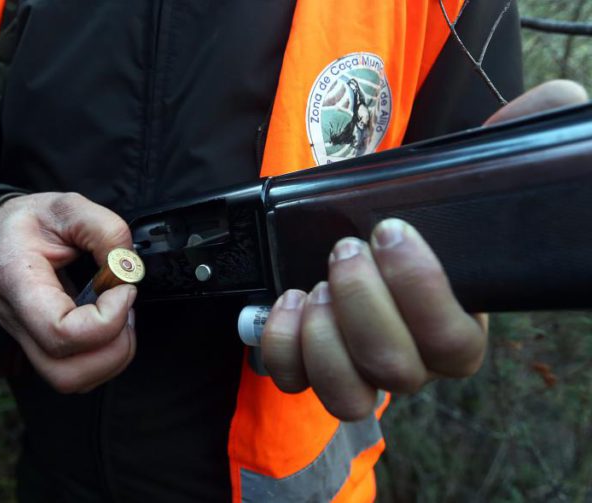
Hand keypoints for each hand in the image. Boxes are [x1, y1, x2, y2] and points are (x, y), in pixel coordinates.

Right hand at [0, 192, 135, 392]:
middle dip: (114, 348)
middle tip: (125, 306)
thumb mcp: (66, 207)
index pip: (61, 332)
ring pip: (73, 380)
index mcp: (19, 283)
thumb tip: (128, 266)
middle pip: (67, 374)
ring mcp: (29, 340)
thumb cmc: (26, 224)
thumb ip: (105, 230)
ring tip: (120, 315)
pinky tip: (110, 321)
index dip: (107, 319)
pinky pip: (77, 372)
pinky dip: (105, 355)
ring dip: (112, 355)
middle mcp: (19, 323)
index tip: (123, 287)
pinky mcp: (43, 346)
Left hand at [261, 79, 587, 420]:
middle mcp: (413, 360)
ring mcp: (360, 369)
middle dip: (364, 305)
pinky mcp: (312, 365)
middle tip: (345, 250)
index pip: (454, 344)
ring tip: (314, 286)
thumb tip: (553, 101)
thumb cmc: (418, 214)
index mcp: (457, 329)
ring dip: (325, 340)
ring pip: (348, 396)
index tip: (391, 230)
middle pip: (398, 371)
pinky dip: (282, 347)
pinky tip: (286, 300)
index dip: (422, 293)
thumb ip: (510, 144)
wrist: (363, 235)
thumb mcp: (466, 176)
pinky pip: (296, 382)